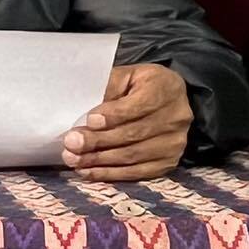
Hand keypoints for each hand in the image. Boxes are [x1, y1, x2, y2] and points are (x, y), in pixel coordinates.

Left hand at [62, 63, 193, 180]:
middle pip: (133, 133)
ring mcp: (174, 143)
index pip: (139, 105)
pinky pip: (136, 173)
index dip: (114, 116)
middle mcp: (176, 117)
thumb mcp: (127, 75)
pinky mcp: (168, 163)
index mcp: (166, 88)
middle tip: (71, 143)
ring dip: (99, 160)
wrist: (169, 101)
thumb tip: (86, 110)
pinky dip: (110, 174)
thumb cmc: (141, 86)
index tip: (90, 121)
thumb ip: (110, 87)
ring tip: (73, 159)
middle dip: (99, 140)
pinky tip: (89, 171)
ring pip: (133, 156)